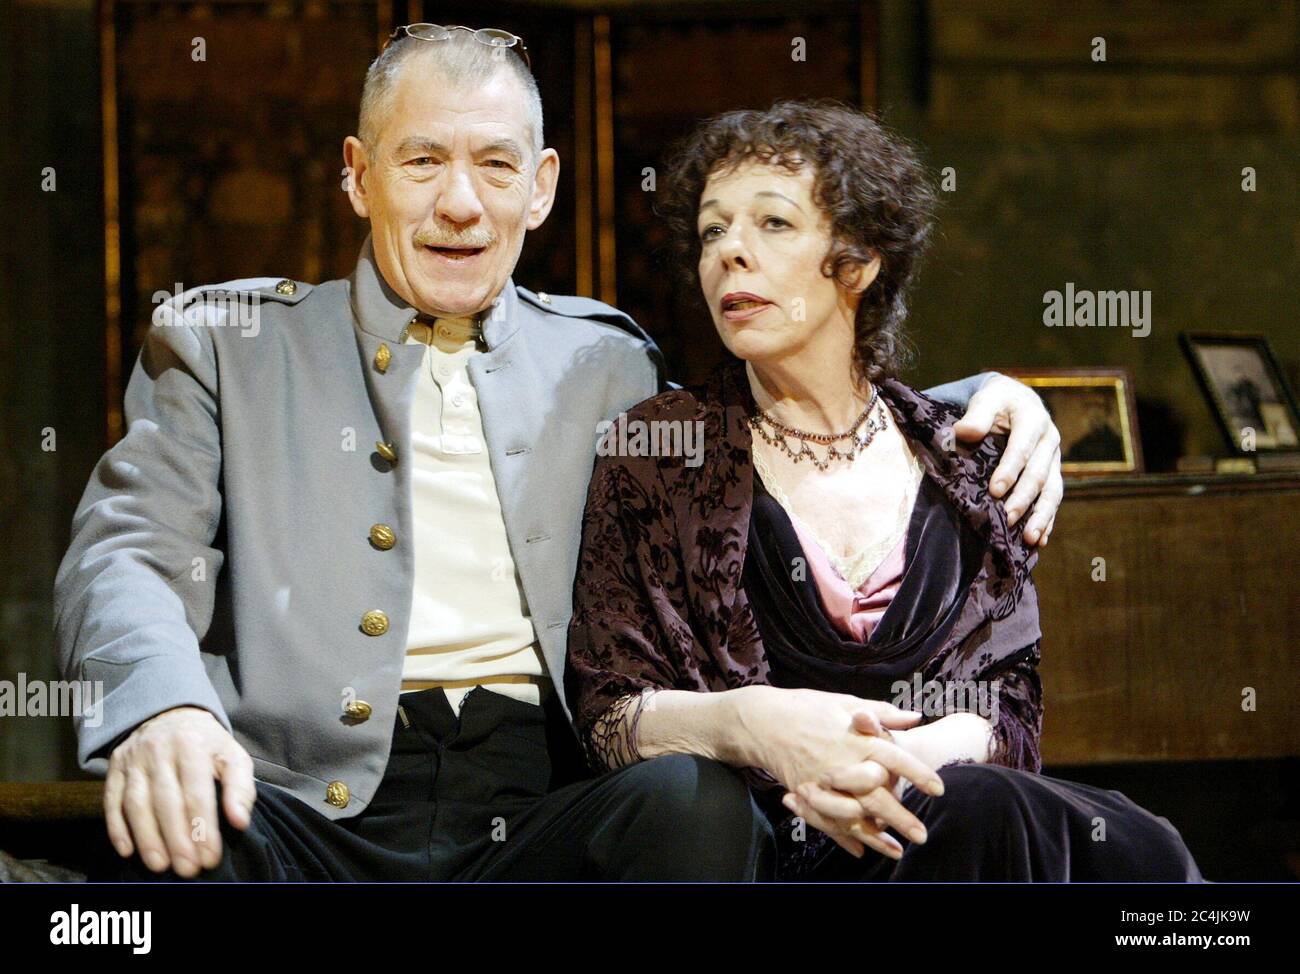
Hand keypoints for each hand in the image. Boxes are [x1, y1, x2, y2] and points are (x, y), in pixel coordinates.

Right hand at [103, 705, 254, 876]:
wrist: (170, 715)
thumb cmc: (207, 745)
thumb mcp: (232, 756)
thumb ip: (240, 788)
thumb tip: (240, 821)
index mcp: (193, 744)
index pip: (197, 792)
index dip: (203, 827)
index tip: (210, 857)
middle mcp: (160, 749)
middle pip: (166, 801)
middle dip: (176, 839)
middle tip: (187, 869)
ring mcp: (133, 759)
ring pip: (136, 803)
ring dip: (147, 838)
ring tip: (160, 866)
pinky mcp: (114, 768)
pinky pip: (111, 801)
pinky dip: (117, 828)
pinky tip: (127, 851)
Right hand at [737, 688, 942, 857]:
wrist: (762, 720)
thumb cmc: (807, 707)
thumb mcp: (844, 702)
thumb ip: (881, 713)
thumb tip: (915, 716)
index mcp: (855, 737)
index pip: (894, 756)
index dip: (917, 773)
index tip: (939, 789)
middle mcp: (840, 761)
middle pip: (876, 794)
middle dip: (900, 817)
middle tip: (921, 835)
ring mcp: (821, 781)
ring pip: (853, 814)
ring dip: (875, 835)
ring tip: (897, 851)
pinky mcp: (806, 793)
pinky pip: (827, 821)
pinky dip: (844, 837)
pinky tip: (861, 850)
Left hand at [951, 374, 1063, 546]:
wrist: (1017, 400)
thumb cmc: (997, 402)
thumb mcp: (987, 399)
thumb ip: (977, 414)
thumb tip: (963, 432)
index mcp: (1033, 420)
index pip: (1022, 448)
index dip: (1010, 470)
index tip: (995, 491)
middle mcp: (1049, 441)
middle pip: (1039, 474)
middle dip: (1024, 499)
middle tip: (1008, 519)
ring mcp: (1054, 460)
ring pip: (1052, 491)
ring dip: (1042, 516)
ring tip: (1029, 538)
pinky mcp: (1053, 474)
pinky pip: (1053, 499)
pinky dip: (1047, 520)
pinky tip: (1039, 540)